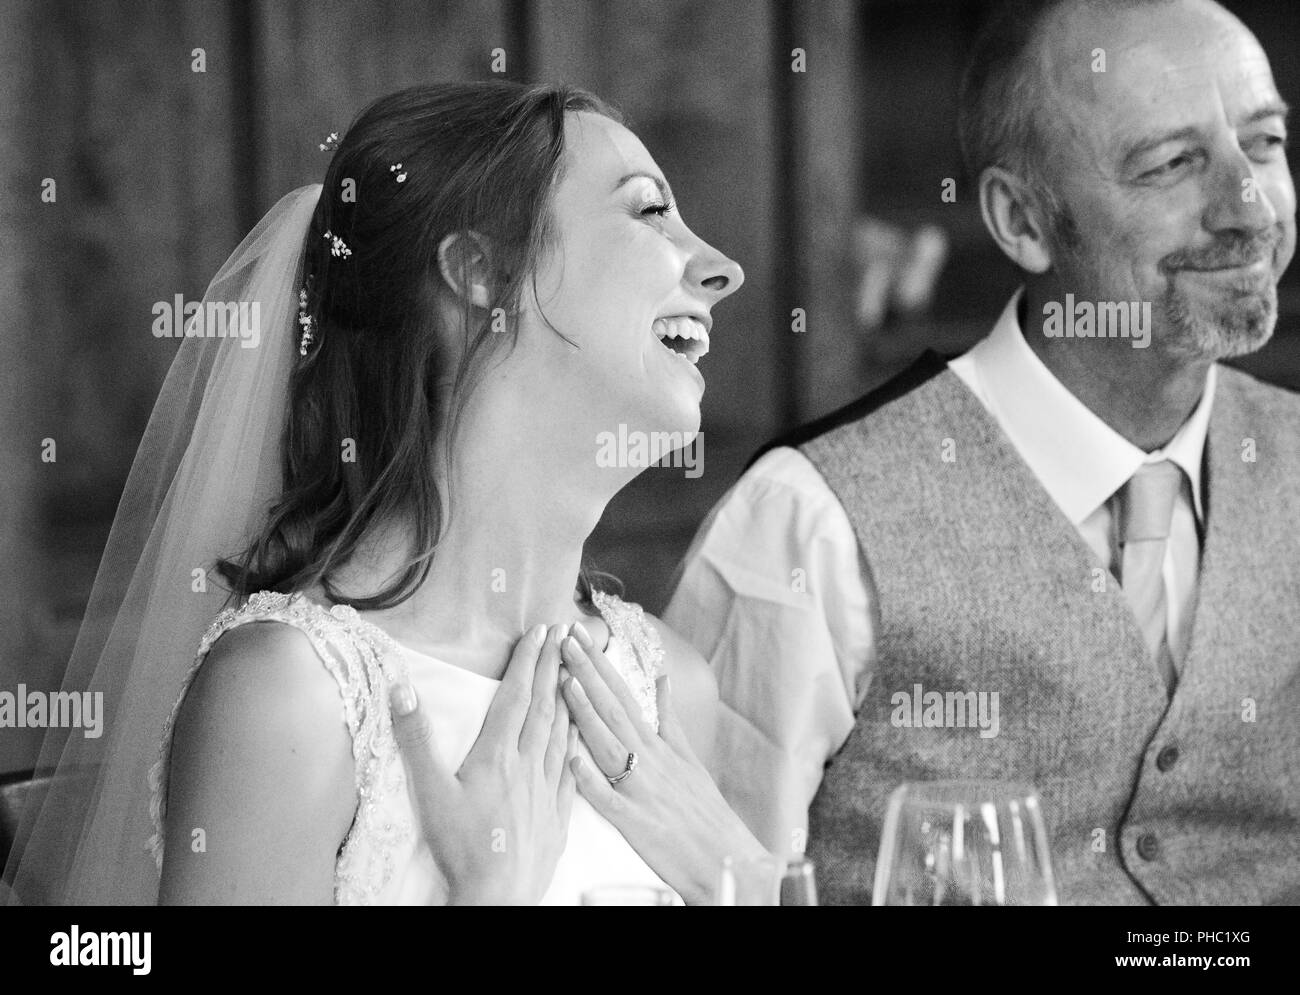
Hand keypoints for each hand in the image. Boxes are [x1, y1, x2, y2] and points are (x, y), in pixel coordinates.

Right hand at [389, 623, 577, 904]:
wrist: (498, 896)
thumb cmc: (461, 846)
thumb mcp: (430, 790)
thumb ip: (416, 737)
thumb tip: (400, 688)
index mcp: (498, 754)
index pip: (516, 695)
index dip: (528, 660)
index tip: (540, 632)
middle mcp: (529, 764)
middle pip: (545, 706)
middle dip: (554, 666)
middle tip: (565, 635)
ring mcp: (549, 789)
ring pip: (564, 732)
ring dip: (570, 698)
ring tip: (578, 671)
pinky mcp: (560, 814)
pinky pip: (574, 768)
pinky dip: (579, 743)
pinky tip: (583, 735)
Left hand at [559, 623, 770, 904]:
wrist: (728, 860)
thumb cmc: (704, 813)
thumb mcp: (689, 758)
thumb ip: (669, 719)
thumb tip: (661, 677)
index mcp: (658, 745)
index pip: (623, 694)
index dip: (599, 663)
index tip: (579, 633)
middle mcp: (649, 760)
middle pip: (613, 709)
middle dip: (586, 672)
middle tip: (565, 637)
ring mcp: (642, 790)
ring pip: (609, 745)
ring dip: (585, 713)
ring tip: (564, 681)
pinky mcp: (636, 823)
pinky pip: (609, 800)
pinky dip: (592, 780)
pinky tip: (572, 760)